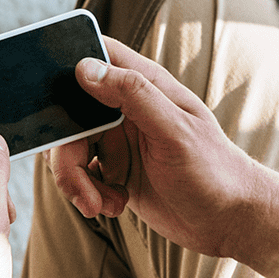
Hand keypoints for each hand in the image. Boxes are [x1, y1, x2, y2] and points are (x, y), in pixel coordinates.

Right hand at [50, 36, 278, 276]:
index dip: (66, 64)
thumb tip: (85, 68)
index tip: (47, 94)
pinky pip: (83, 176)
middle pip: (71, 114)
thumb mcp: (175, 131)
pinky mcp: (118, 172)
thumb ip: (133, 95)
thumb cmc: (215, 171)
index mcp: (146, 87)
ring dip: (76, 180)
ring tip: (99, 205)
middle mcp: (129, 110)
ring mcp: (121, 141)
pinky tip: (113, 206)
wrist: (231, 222)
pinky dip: (89, 194)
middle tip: (79, 185)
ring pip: (72, 150)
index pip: (98, 56)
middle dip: (66, 151)